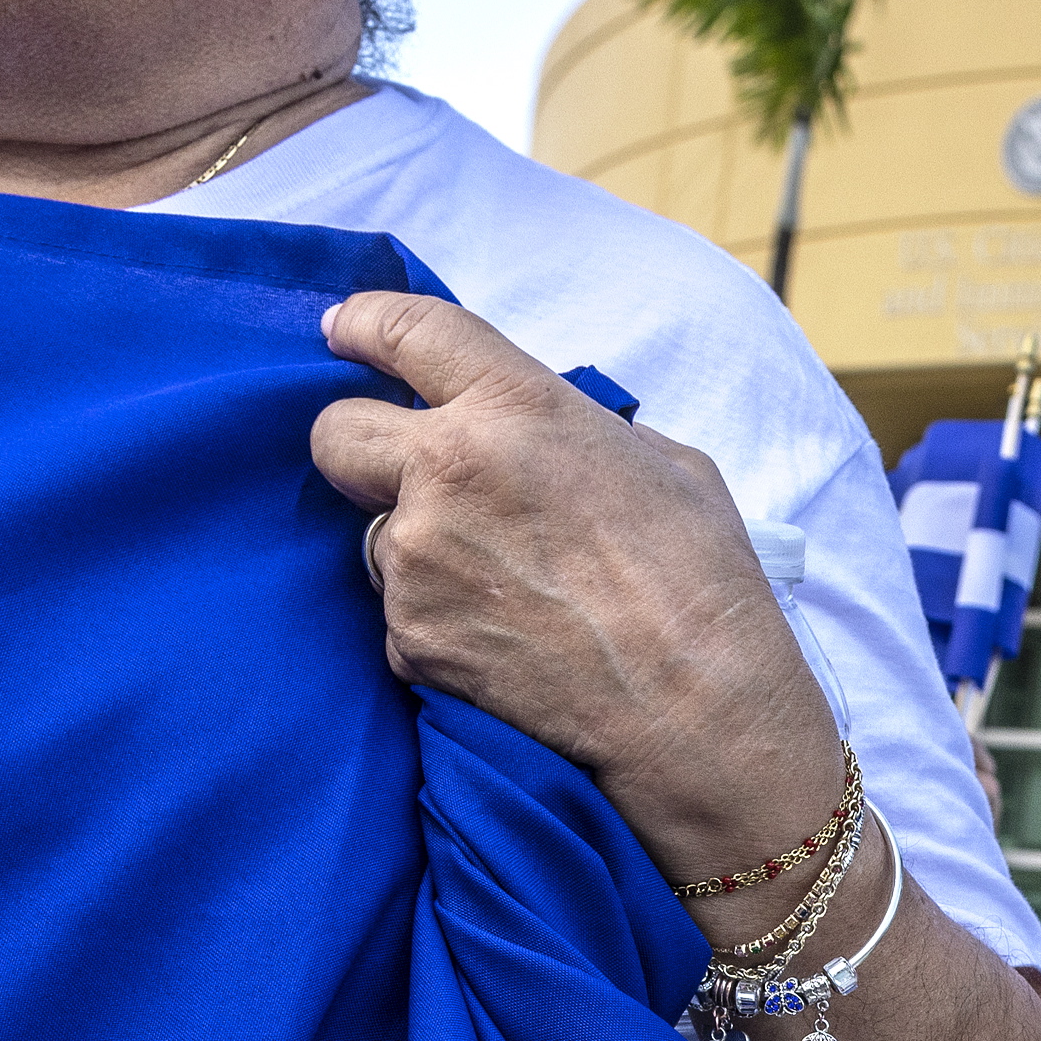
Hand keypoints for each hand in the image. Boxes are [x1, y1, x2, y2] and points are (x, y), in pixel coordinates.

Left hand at [310, 291, 840, 935]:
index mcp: (515, 407)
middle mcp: (446, 471)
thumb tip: (548, 438)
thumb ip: (582, 432)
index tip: (343, 331)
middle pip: (335, 431)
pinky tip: (508, 643)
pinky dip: (438, 624)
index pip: (404, 330)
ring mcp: (416, 560)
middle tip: (406, 473)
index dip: (364, 324)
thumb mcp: (668, 466)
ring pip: (372, 536)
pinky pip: (400, 615)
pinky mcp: (409, 640)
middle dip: (360, 445)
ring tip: (505, 589)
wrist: (697, 716)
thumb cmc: (705, 587)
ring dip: (416, 550)